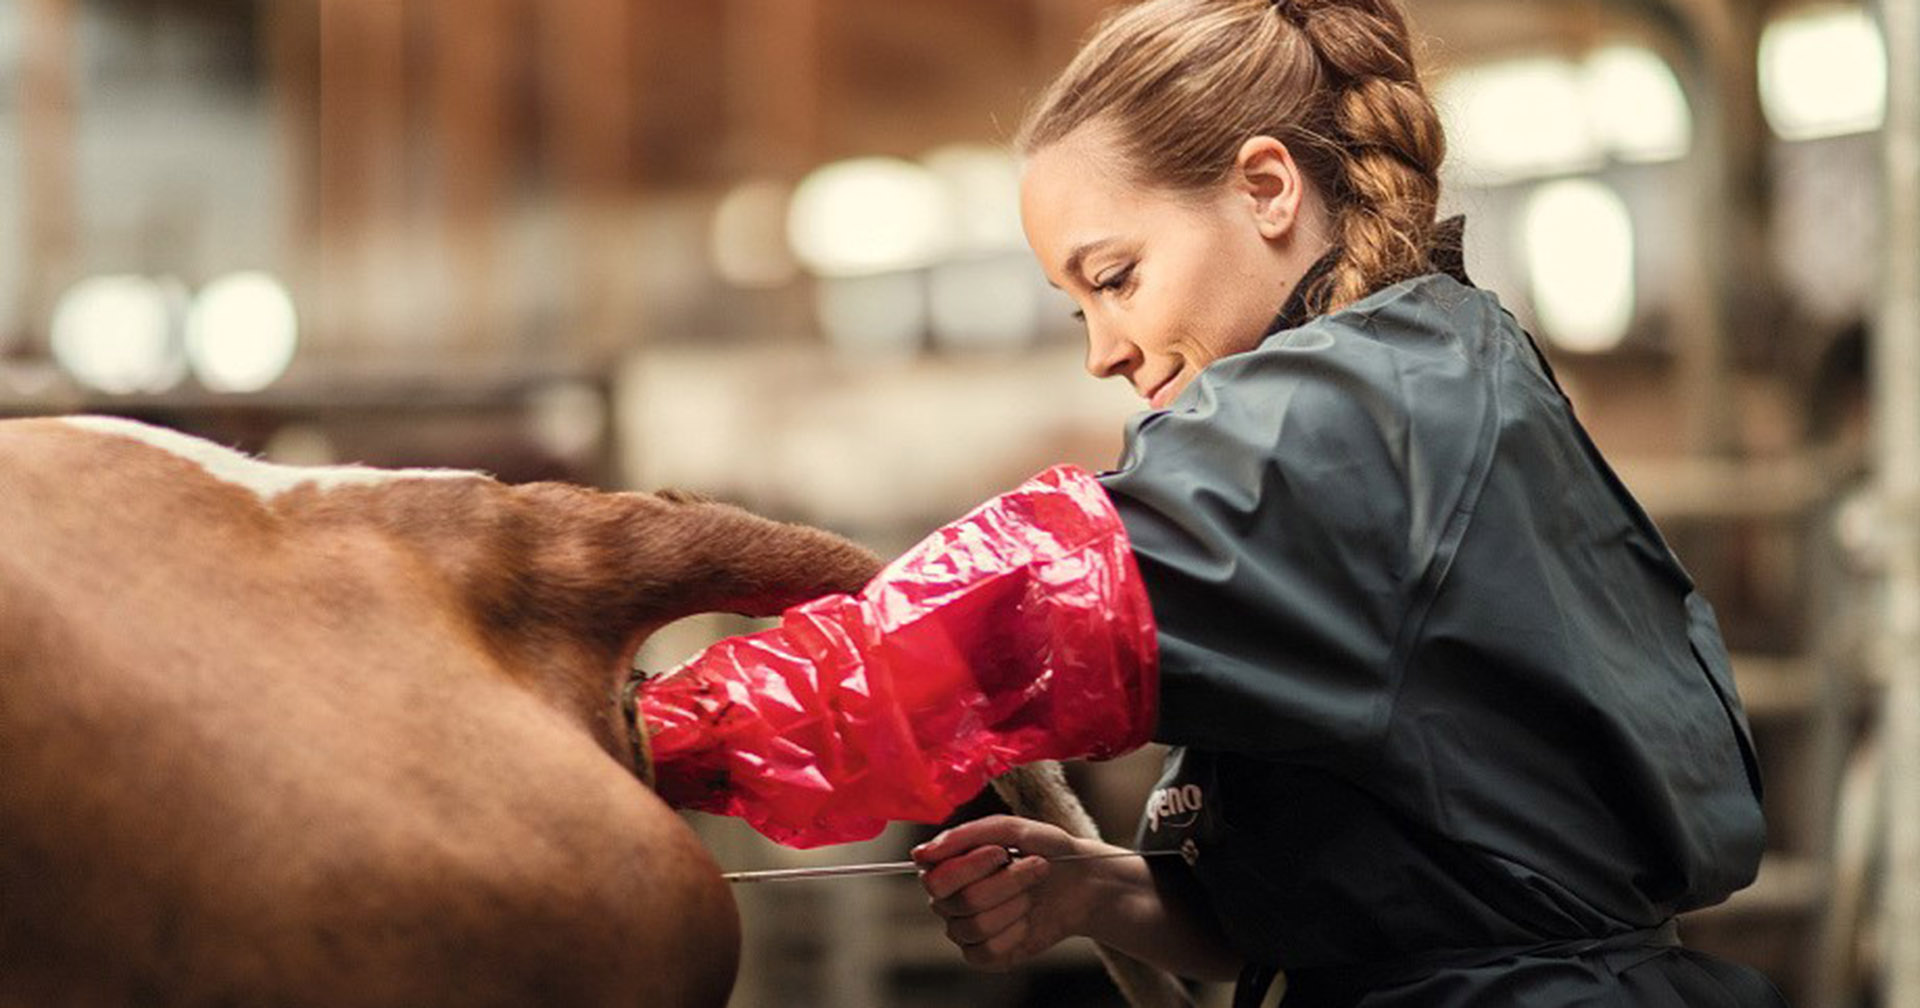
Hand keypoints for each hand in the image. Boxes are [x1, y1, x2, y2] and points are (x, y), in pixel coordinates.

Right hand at [910, 815, 1103, 970]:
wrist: (1082, 882)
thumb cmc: (1044, 850)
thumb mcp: (1010, 829)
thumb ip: (965, 836)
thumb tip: (919, 855)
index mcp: (946, 866)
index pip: (934, 877)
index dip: (971, 867)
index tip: (1001, 853)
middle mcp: (948, 899)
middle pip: (962, 901)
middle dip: (1007, 883)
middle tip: (1034, 867)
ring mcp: (964, 929)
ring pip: (977, 926)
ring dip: (1016, 904)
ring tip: (1032, 893)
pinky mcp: (983, 954)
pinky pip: (986, 952)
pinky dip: (1015, 932)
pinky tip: (1027, 920)